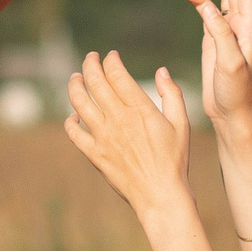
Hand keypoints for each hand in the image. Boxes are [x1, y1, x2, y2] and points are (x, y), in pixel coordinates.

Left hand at [63, 49, 192, 220]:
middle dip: (90, 65)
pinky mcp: (94, 154)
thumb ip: (172, 94)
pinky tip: (73, 116)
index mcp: (139, 109)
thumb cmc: (174, 159)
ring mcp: (103, 136)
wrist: (160, 194)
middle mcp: (118, 119)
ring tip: (75, 78)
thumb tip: (161, 71)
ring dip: (75, 86)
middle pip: (95, 82)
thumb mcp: (181, 123)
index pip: (116, 74)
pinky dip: (70, 121)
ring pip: (79, 102)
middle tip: (90, 58)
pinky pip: (74, 133)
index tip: (111, 56)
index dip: (111, 61)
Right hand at [184, 0, 251, 137]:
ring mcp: (227, 32)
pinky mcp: (214, 41)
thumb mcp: (229, 62)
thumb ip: (220, 33)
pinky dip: (200, 1)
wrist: (231, 115)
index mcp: (249, 28)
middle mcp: (241, 26)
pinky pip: (209, 13)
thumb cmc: (235, 92)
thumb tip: (206, 5)